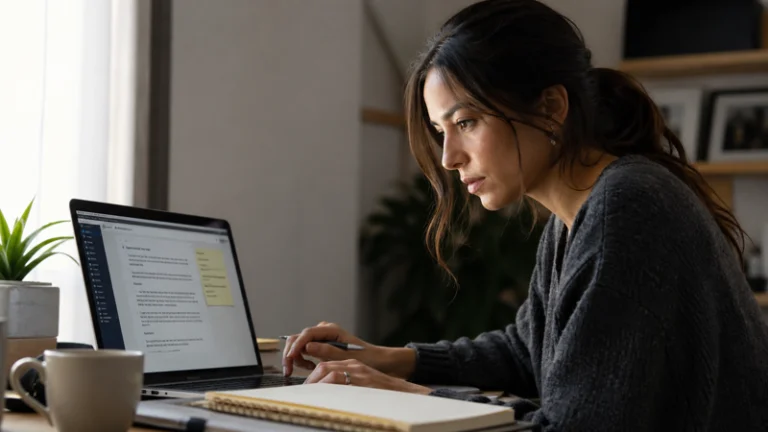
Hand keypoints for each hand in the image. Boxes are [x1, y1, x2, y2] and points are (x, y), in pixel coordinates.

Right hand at [282, 322, 415, 378]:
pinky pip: (304, 350)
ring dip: (297, 357)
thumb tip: (307, 346)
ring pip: (299, 344)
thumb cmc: (365, 358)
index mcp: (331, 330)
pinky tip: (310, 366)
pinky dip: (302, 359)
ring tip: (306, 368)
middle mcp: (324, 331)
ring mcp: (321, 337)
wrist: (376, 361)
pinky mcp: (320, 345)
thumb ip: (327, 351)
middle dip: (291, 352)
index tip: (290, 358)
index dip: (296, 346)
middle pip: (298, 337)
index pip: (306, 334)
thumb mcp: (347, 357)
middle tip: (289, 370)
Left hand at [303, 359, 430, 394]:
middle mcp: (353, 364)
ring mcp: (357, 370)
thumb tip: (325, 396)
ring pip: (328, 370)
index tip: (306, 388)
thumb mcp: (360, 386)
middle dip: (311, 379)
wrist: (404, 393)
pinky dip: (327, 384)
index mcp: (351, 365)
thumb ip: (344, 386)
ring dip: (315, 381)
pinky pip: (338, 378)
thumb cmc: (382, 393)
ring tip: (308, 393)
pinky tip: (321, 393)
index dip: (313, 376)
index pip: (326, 365)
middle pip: (324, 366)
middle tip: (303, 392)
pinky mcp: (362, 378)